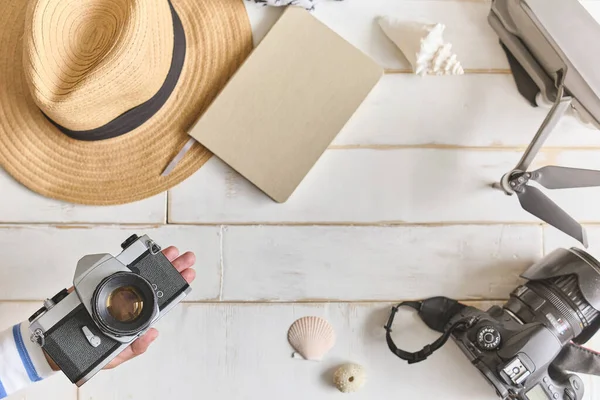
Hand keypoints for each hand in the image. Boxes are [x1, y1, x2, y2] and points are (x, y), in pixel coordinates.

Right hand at [44, 246, 195, 370]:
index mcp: (137, 316)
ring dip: (157, 260)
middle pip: (156, 281)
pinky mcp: (100, 283)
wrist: (59, 344)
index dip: (176, 286)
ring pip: (141, 272)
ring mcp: (116, 289)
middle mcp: (130, 300)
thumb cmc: (91, 349)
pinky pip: (116, 269)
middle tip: (187, 258)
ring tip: (172, 251)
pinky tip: (144, 251)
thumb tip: (152, 334)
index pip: (162, 299)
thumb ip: (135, 348)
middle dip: (173, 268)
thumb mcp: (116, 355)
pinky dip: (130, 259)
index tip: (188, 274)